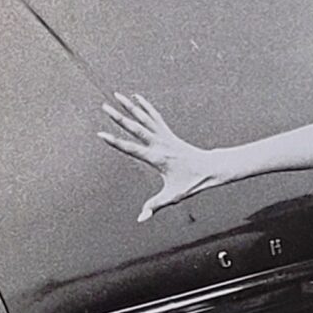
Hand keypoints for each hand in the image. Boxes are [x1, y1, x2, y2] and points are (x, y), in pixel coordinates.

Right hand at [98, 92, 230, 219]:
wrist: (210, 167)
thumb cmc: (192, 182)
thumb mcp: (173, 196)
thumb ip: (155, 206)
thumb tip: (141, 218)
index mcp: (157, 158)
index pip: (131, 148)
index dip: (115, 142)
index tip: (101, 134)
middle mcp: (159, 143)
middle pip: (135, 127)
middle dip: (119, 117)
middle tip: (104, 107)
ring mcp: (164, 135)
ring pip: (144, 117)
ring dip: (129, 106)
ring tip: (117, 95)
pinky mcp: (167, 132)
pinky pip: (154, 116)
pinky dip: (145, 106)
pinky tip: (136, 97)